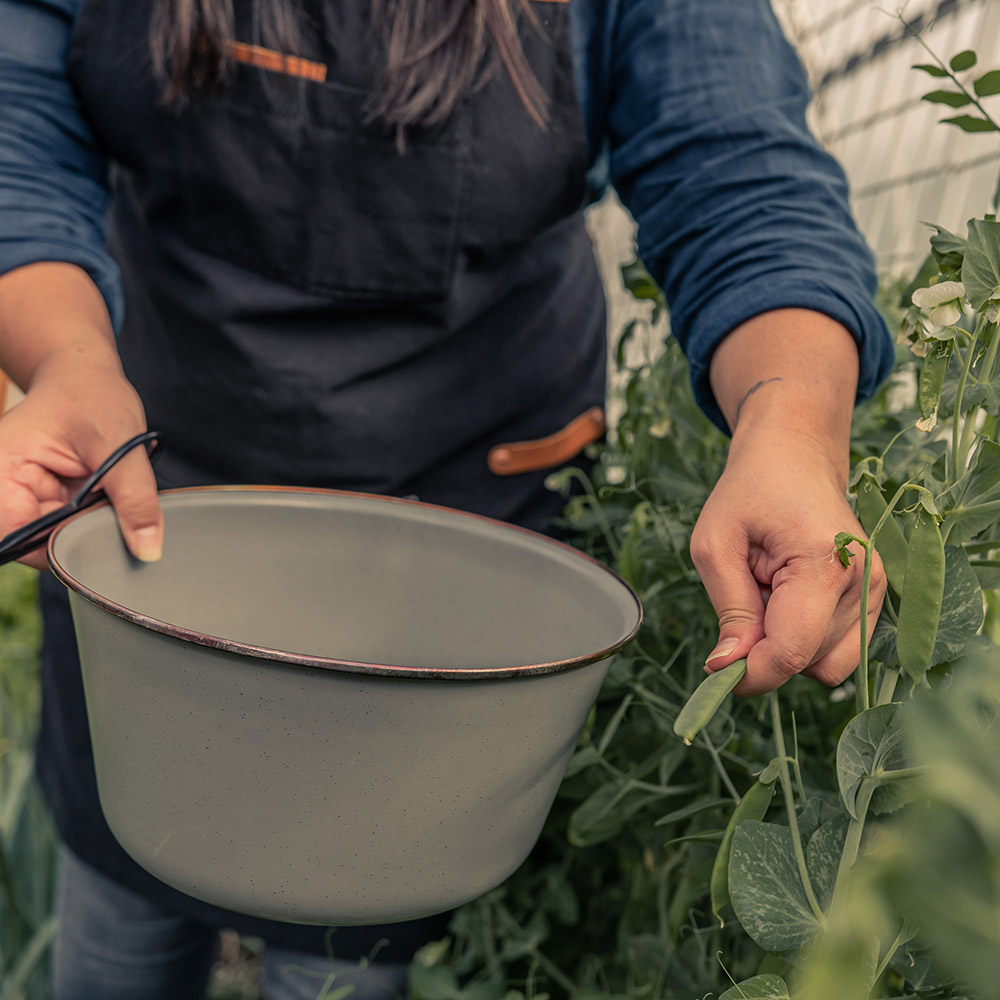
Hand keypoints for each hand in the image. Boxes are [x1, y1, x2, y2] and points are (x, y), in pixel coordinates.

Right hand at [0, 352, 161, 569]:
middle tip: (113, 508)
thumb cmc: (92, 396)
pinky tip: (105, 497)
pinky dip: (93, 518)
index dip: (63, 548)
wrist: (85, 377)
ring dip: (90, 525)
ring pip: (59, 537)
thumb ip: (134, 498)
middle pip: (39, 543)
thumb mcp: (119, 444)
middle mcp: (5, 488)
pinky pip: (70, 525)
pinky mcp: (46, 499)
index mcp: (2, 471)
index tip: (103, 536)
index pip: (19, 538)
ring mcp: (26, 497)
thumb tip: (146, 549)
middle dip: (82, 535)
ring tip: (107, 493)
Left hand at [690, 426, 885, 696]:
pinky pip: (835, 650)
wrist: (794, 456)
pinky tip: (786, 598)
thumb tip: (726, 669)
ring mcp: (875, 592)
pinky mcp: (874, 598)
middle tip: (742, 596)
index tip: (716, 670)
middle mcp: (863, 582)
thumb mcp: (715, 544)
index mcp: (826, 562)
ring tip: (766, 592)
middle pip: (807, 662)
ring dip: (785, 644)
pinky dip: (804, 637)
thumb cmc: (748, 492)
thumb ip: (728, 609)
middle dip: (764, 650)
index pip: (793, 651)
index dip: (752, 673)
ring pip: (824, 664)